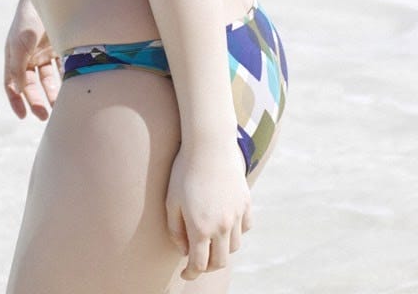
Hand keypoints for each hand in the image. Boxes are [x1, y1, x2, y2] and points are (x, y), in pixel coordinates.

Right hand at [4, 0, 60, 120]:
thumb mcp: (21, 42)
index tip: (23, 116)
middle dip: (38, 100)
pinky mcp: (62, 48)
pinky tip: (73, 87)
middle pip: (33, 85)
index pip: (12, 84)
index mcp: (14, 56)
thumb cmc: (30, 18)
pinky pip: (64, 68)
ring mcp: (46, 53)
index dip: (16, 100)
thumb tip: (18, 90)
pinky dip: (67, 79)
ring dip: (54, 93)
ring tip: (61, 105)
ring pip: (50, 80)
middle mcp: (29, 57)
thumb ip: (18, 66)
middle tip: (45, 115)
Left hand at [165, 142, 250, 280]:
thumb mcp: (171, 201)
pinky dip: (237, 232)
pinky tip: (227, 225)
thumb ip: (175, 230)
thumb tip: (183, 250)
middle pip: (219, 261)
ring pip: (234, 246)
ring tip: (211, 241)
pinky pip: (245, 227)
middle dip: (207, 266)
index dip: (191, 274)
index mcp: (201, 228)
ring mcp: (236, 214)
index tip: (185, 274)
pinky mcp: (246, 202)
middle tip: (198, 261)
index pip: (199, 265)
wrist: (209, 143)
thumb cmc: (184, 171)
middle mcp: (222, 226)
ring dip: (222, 249)